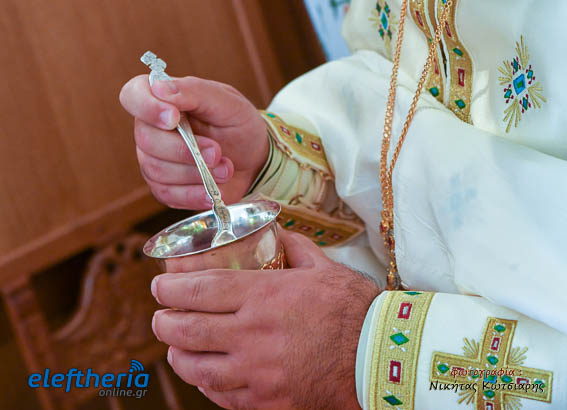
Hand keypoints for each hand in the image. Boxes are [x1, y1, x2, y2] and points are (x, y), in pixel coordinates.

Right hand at [119, 75, 269, 210]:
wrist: (254, 158)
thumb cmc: (237, 123)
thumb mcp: (226, 101)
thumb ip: (194, 91)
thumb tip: (160, 87)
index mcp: (163, 99)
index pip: (133, 95)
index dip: (147, 106)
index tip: (174, 118)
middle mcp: (152, 128)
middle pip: (145, 139)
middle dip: (184, 149)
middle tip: (217, 151)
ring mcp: (154, 159)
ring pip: (156, 169)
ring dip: (196, 172)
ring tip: (225, 168)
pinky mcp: (163, 188)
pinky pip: (167, 194)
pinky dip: (194, 194)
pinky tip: (212, 190)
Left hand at [151, 227, 379, 409]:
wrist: (377, 356)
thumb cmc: (351, 307)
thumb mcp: (320, 266)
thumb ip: (292, 247)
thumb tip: (277, 232)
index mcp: (263, 295)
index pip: (201, 290)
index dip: (171, 287)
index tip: (159, 284)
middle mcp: (252, 334)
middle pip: (188, 329)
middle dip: (164, 321)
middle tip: (160, 315)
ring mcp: (256, 372)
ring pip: (197, 367)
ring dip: (178, 354)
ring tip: (175, 344)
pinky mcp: (265, 401)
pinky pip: (221, 396)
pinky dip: (206, 383)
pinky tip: (205, 373)